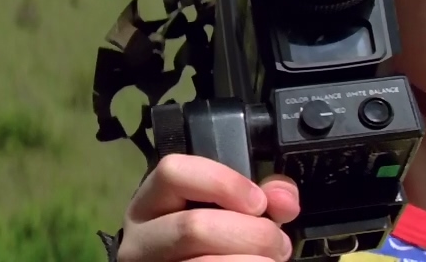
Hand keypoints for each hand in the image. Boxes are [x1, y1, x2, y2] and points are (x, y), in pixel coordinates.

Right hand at [117, 154, 300, 261]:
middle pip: (193, 226)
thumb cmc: (217, 243)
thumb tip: (284, 199)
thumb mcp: (231, 212)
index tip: (257, 202)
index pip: (173, 173)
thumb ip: (262, 197)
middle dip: (251, 235)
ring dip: (250, 261)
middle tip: (278, 244)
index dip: (222, 182)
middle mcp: (141, 238)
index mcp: (152, 203)